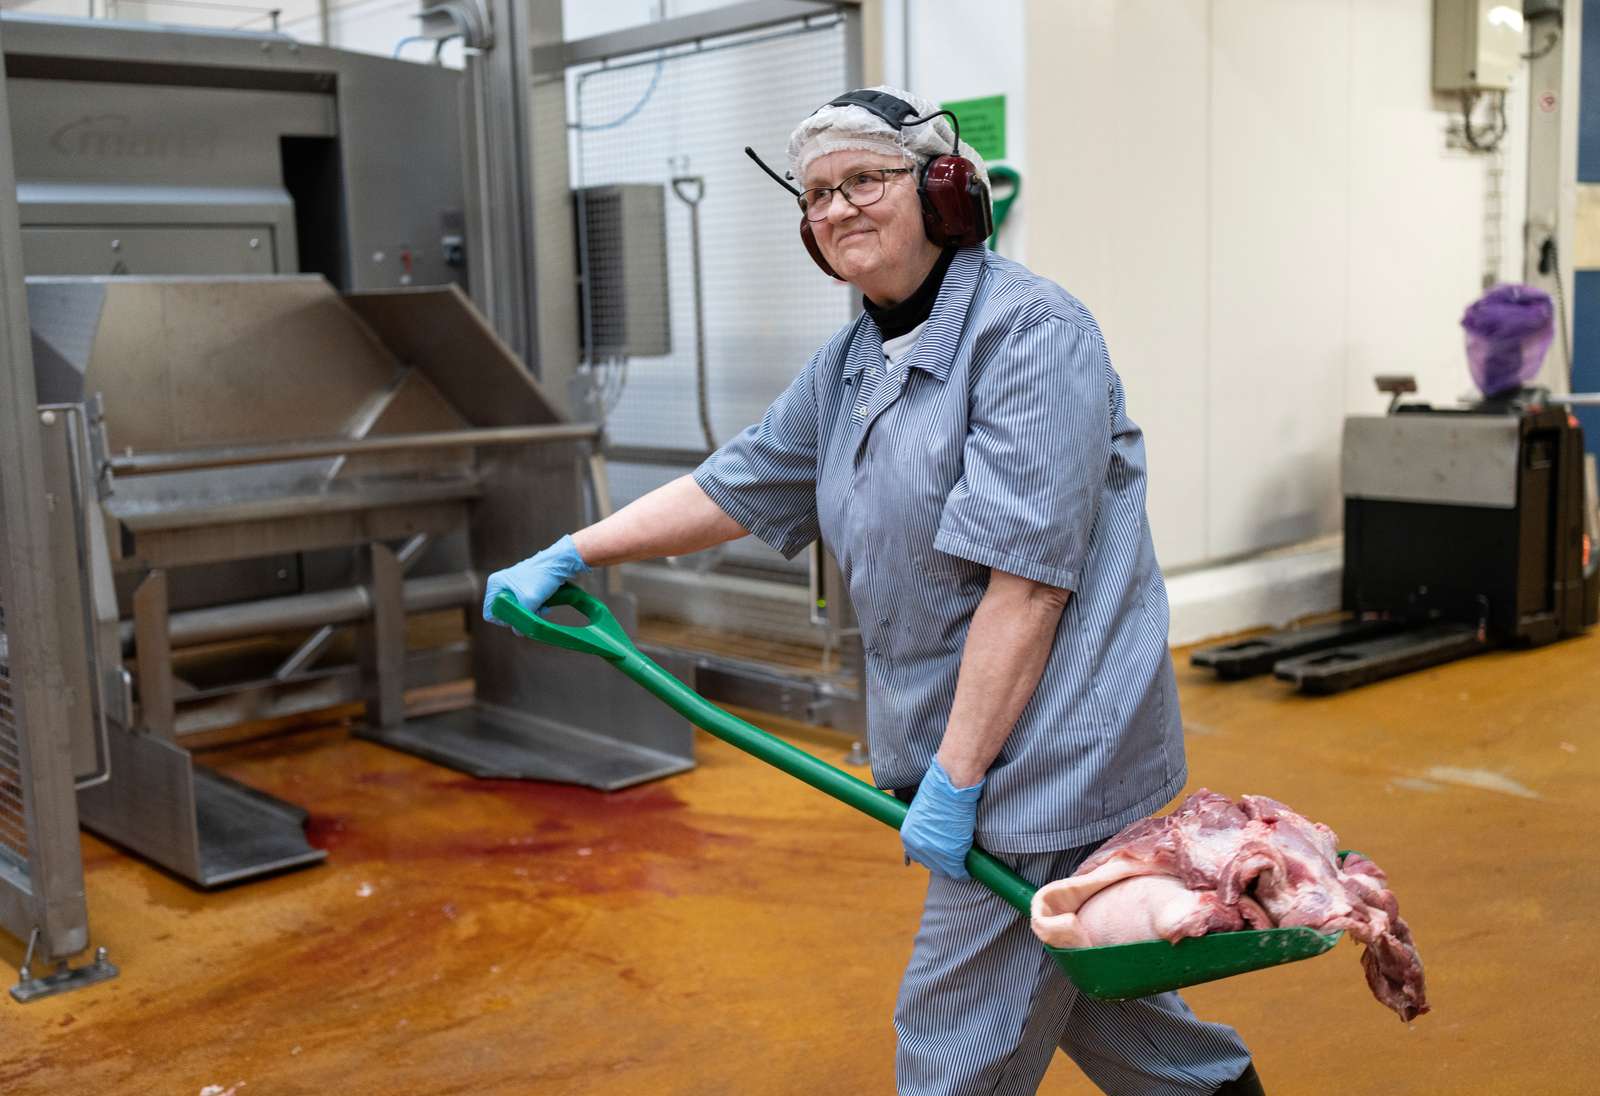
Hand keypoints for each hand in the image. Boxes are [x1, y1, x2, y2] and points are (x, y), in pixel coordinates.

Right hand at [482, 534, 590, 623]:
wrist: (560, 563)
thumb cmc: (542, 577)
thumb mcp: (530, 601)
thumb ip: (522, 619)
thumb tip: (518, 633)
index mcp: (495, 584)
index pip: (490, 612)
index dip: (503, 619)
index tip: (518, 618)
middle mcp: (500, 584)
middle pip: (505, 612)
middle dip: (520, 616)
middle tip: (534, 613)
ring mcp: (512, 585)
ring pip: (516, 610)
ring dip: (530, 613)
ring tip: (542, 609)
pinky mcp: (523, 587)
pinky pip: (524, 605)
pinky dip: (534, 608)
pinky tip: (545, 606)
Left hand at [900, 757, 984, 879]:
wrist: (953, 786)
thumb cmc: (939, 790)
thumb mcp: (922, 808)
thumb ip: (923, 825)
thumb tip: (930, 831)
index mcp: (908, 836)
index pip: (917, 854)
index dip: (931, 852)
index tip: (940, 851)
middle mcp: (918, 847)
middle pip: (930, 863)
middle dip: (941, 861)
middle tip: (953, 855)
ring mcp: (935, 854)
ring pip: (944, 870)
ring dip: (952, 866)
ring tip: (961, 862)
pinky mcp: (952, 857)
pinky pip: (958, 872)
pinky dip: (964, 872)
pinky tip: (967, 870)